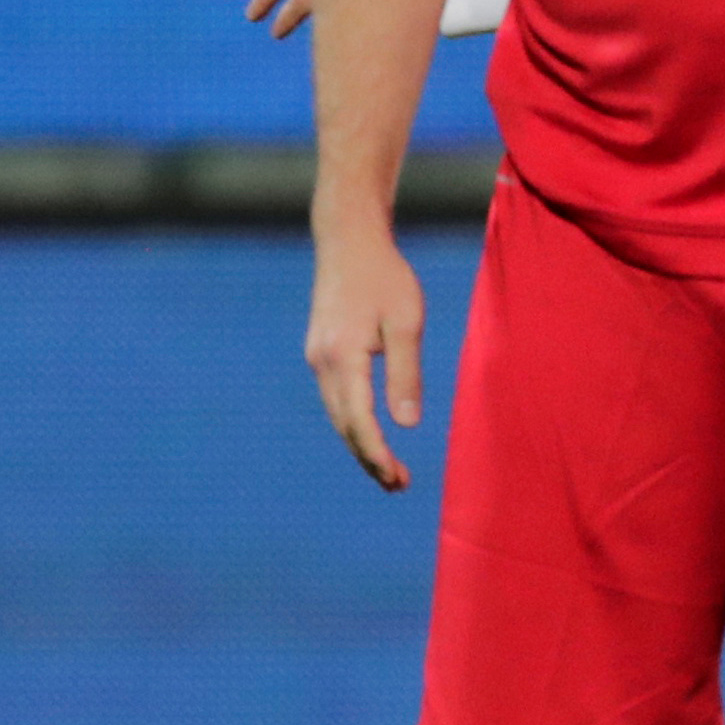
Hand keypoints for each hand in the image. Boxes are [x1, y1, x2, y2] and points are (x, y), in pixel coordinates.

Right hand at [306, 220, 427, 490]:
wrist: (348, 239)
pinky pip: (336, 398)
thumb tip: (407, 425)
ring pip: (337, 415)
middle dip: (369, 459)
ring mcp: (317, 357)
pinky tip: (371, 432)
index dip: (377, 454)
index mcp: (343, 356)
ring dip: (361, 444)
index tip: (397, 479)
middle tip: (399, 485)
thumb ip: (405, 374)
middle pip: (344, 426)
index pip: (359, 421)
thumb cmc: (385, 275)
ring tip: (389, 471)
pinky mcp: (320, 351)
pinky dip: (352, 422)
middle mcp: (322, 362)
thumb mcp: (406, 321)